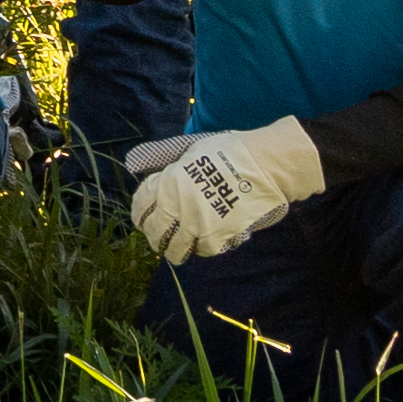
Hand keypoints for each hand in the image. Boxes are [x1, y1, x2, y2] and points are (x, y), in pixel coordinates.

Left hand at [119, 118, 327, 263]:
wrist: (263, 165)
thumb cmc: (229, 152)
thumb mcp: (190, 150)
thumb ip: (167, 162)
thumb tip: (140, 165)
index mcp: (167, 182)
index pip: (140, 205)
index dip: (139, 214)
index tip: (141, 219)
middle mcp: (177, 206)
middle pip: (153, 231)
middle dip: (153, 236)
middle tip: (158, 239)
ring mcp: (197, 224)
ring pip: (174, 249)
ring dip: (173, 251)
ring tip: (176, 251)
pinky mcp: (218, 237)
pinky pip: (202, 251)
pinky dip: (201, 249)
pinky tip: (203, 244)